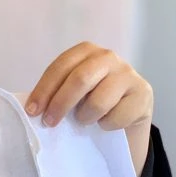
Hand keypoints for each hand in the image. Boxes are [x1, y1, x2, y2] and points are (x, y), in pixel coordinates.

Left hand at [26, 42, 154, 174]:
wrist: (128, 113)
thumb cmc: (91, 100)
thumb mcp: (73, 90)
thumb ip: (57, 91)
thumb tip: (33, 108)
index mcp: (86, 50)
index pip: (60, 67)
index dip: (44, 89)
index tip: (32, 111)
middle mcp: (108, 57)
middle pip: (79, 80)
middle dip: (60, 104)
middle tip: (50, 123)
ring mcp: (128, 74)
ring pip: (98, 101)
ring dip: (85, 117)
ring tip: (83, 120)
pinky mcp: (143, 94)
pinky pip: (116, 117)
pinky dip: (106, 125)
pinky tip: (106, 123)